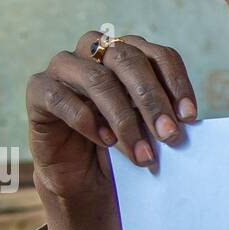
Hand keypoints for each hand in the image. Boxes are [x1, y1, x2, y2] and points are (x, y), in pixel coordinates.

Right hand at [27, 30, 196, 203]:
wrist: (84, 178)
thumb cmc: (122, 148)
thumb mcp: (149, 131)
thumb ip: (163, 117)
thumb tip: (185, 120)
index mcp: (128, 53)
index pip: (158, 55)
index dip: (176, 82)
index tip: (189, 117)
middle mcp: (95, 51)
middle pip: (128, 60)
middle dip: (152, 100)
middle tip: (169, 135)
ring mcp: (64, 67)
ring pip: (97, 79)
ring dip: (124, 120)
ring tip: (142, 154)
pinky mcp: (39, 90)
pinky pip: (60, 96)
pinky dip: (86, 120)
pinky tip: (105, 142)